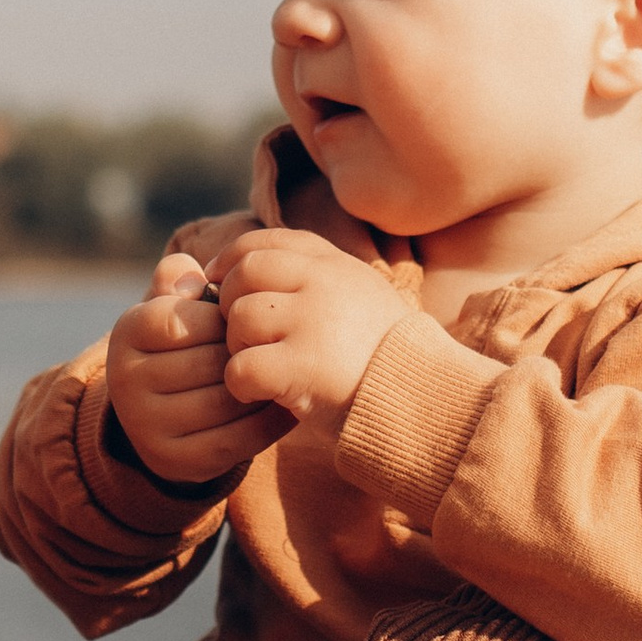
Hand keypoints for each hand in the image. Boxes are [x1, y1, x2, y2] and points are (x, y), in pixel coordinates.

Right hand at [106, 253, 289, 485]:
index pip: (185, 319)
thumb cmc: (183, 344)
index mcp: (126, 333)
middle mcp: (125, 381)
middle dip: (248, 354)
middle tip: (276, 348)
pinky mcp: (174, 461)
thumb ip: (182, 280)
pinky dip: (269, 422)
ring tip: (284, 374)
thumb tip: (192, 277)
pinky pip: (237, 439)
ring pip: (226, 402)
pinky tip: (287, 405)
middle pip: (210, 363)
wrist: (164, 413)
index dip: (223, 319)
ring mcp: (146, 426)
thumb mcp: (175, 306)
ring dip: (262, 387)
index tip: (243, 321)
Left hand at [206, 226, 418, 432]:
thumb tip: (242, 267)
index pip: (264, 242)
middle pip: (245, 274)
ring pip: (239, 319)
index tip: (220, 282)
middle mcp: (323, 283)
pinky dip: (241, 384)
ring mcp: (312, 321)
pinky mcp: (302, 366)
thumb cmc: (382, 355)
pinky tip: (262, 393)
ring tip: (264, 366)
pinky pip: (241, 367)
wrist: (421, 398)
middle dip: (232, 305)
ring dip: (238, 347)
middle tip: (245, 337)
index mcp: (335, 264)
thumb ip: (313, 276)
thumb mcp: (359, 295)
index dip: (231, 259)